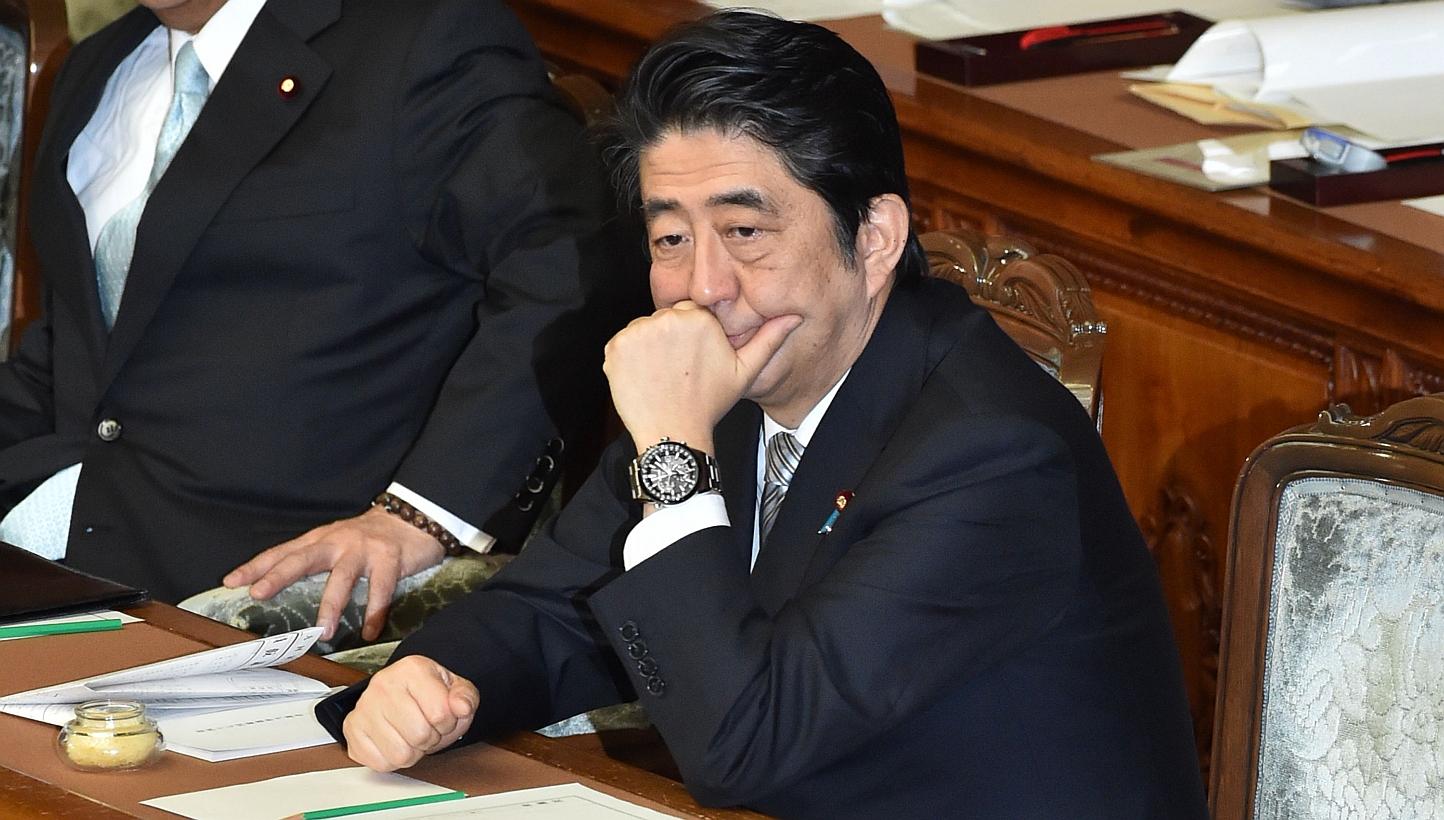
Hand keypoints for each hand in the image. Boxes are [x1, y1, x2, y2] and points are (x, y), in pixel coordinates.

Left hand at [223, 506, 445, 641]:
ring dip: (331, 605)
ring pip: (343, 578)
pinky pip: (381, 589)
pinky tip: (369, 630)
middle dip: (280, 575)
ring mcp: (364, 550)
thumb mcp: (337, 542)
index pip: (284, 552)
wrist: (414, 518)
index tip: (231, 581)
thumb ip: (314, 560)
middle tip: (258, 593)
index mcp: (321, 539)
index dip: (257, 565)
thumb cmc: (370, 537)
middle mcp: (338, 542)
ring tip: (323, 632)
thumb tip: (282, 587)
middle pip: (304, 558)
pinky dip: (375, 612)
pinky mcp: (390, 559)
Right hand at [343, 655, 478, 770]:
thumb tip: (461, 707)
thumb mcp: (456, 689)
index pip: (440, 713)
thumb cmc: (429, 693)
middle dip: (430, 738)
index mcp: (412, 669)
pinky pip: (380, 763)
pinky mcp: (352, 729)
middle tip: (426, 726)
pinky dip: (393, 759)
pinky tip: (395, 740)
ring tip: (410, 734)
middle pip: (419, 735)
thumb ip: (466, 697)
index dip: (448, 722)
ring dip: (412, 751)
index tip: (443, 715)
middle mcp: (383, 684)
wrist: (404, 693)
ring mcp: (364, 707)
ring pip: (400, 753)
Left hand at [603, 301, 799, 449]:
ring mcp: (637, 333)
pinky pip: (620, 343)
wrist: (673, 434)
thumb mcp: (744, 371)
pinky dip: (627, 359)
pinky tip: (643, 377)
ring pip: (642, 330)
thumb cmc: (709, 404)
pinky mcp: (615, 348)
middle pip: (663, 319)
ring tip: (660, 375)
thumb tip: (793, 316)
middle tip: (676, 370)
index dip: (689, 336)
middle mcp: (666, 319)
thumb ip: (769, 339)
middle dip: (667, 339)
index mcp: (697, 318)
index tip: (690, 359)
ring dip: (647, 347)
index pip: (688, 312)